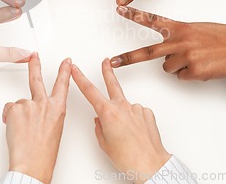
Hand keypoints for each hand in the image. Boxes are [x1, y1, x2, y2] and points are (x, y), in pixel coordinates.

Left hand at [2, 54, 71, 183]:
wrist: (32, 164)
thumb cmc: (44, 153)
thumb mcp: (54, 129)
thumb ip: (47, 114)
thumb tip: (35, 110)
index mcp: (58, 109)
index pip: (62, 84)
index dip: (64, 71)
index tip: (66, 62)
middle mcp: (44, 103)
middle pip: (37, 79)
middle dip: (35, 65)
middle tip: (33, 55)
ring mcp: (29, 105)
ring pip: (19, 103)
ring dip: (18, 114)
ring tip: (22, 130)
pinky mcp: (15, 108)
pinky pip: (9, 109)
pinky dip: (9, 118)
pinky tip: (15, 130)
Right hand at [71, 59, 170, 183]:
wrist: (150, 164)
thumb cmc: (128, 158)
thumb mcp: (104, 143)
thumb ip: (99, 127)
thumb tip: (100, 120)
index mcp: (108, 113)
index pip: (89, 91)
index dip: (80, 78)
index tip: (75, 69)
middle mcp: (122, 107)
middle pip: (112, 84)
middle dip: (107, 71)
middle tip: (105, 62)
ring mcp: (136, 108)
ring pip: (125, 107)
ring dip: (123, 116)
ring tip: (126, 134)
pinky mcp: (147, 113)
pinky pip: (137, 114)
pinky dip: (135, 121)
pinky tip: (136, 133)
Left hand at [110, 6, 225, 80]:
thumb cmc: (219, 38)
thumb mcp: (196, 30)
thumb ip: (178, 37)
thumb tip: (166, 55)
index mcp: (179, 28)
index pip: (152, 20)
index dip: (134, 15)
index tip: (119, 9)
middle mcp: (179, 42)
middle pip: (147, 52)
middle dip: (128, 58)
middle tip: (112, 62)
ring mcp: (185, 57)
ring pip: (167, 68)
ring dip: (177, 66)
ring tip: (195, 58)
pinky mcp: (193, 71)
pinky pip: (181, 77)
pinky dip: (189, 75)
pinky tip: (202, 67)